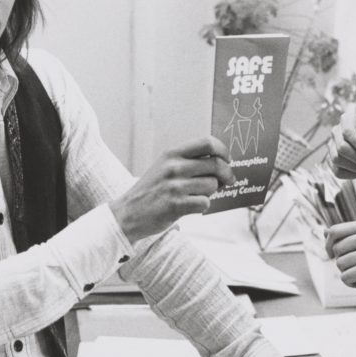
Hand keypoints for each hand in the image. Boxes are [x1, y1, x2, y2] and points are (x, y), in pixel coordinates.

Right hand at [111, 136, 235, 242]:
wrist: (127, 213)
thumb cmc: (150, 191)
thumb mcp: (164, 167)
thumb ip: (188, 162)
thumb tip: (220, 163)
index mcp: (172, 154)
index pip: (207, 143)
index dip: (223, 150)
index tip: (227, 160)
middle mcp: (174, 167)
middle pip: (216, 164)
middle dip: (227, 174)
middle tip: (227, 181)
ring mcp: (174, 186)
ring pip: (212, 186)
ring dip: (210, 193)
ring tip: (196, 195)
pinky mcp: (176, 205)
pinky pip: (204, 203)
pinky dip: (202, 206)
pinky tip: (191, 206)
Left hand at [325, 220, 355, 297]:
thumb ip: (353, 235)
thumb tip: (324, 232)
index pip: (334, 230)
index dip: (328, 243)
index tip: (333, 254)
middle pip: (335, 248)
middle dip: (340, 260)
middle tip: (354, 268)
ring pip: (339, 264)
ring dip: (347, 273)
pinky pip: (345, 277)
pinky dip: (350, 283)